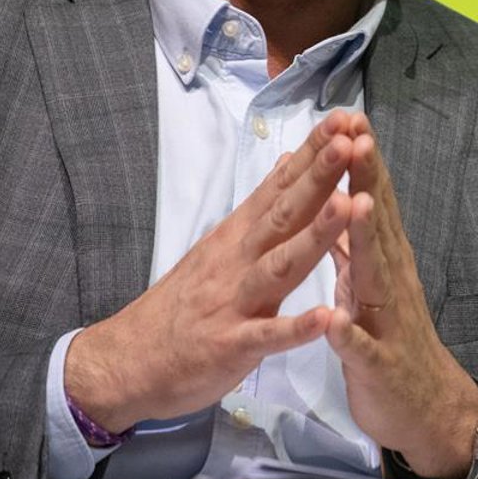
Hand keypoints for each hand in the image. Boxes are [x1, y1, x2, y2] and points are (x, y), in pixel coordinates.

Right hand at [65, 114, 359, 431]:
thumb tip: (288, 162)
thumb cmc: (183, 304)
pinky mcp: (230, 345)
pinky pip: (267, 336)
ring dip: (315, 235)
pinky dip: (296, 328)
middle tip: (350, 141)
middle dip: (318, 177)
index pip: (280, 185)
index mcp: (238, 236)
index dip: (312, 153)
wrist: (127, 360)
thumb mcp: (219, 246)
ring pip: (280, 265)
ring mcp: (233, 301)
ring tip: (348, 206)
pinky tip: (327, 317)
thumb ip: (260, 208)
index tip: (345, 118)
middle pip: (284, 213)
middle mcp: (236, 259)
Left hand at [326, 117, 477, 477]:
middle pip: (379, 225)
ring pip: (377, 277)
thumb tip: (343, 194)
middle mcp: (392, 283)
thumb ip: (356, 242)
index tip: (349, 115)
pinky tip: (335, 321)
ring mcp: (388, 323)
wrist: (424, 411)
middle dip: (368, 180)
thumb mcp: (368, 283)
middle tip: (358, 133)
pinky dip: (349, 336)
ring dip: (367, 241)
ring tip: (355, 204)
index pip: (373, 202)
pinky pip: (362, 350)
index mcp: (384, 262)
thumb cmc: (389, 341)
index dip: (361, 160)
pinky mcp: (379, 366)